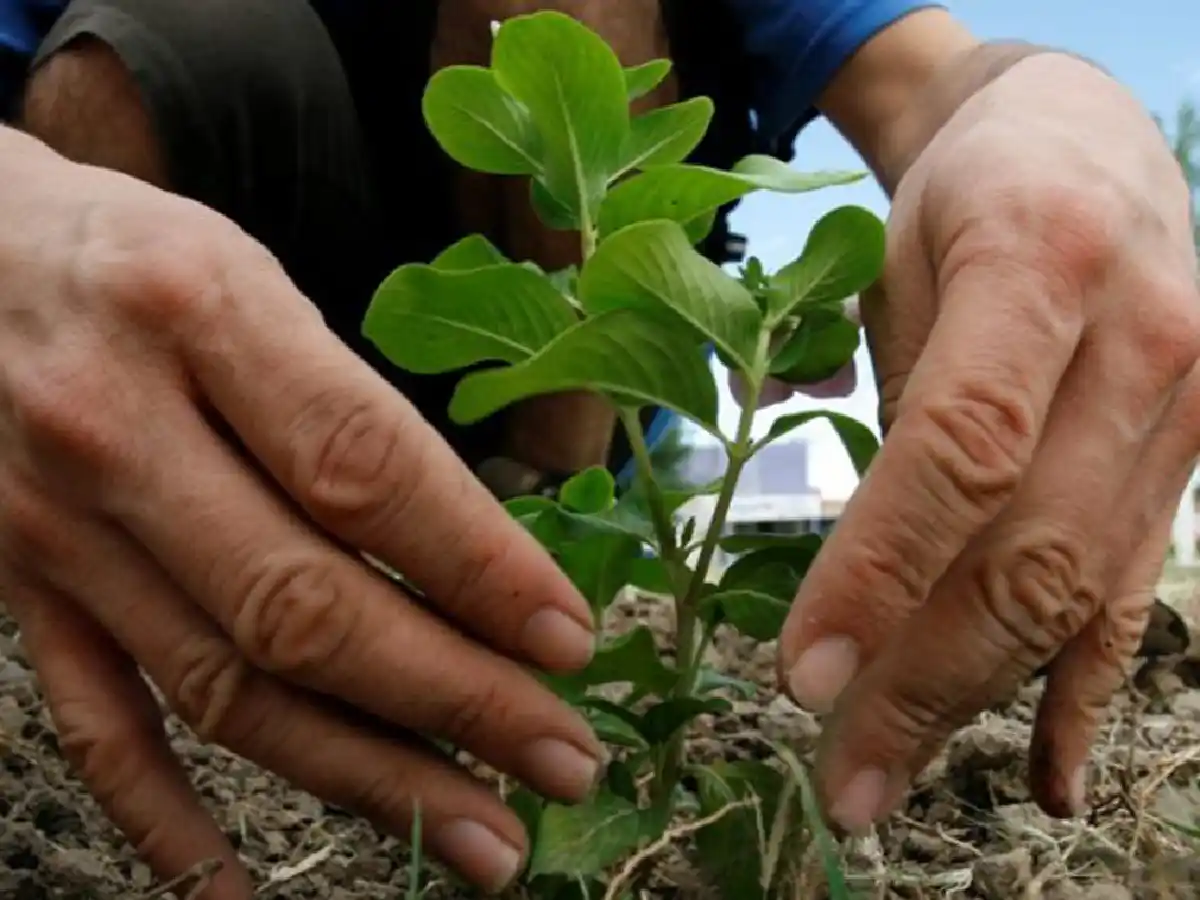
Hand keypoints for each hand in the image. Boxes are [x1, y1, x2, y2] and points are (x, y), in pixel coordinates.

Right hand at [0, 137, 600, 896]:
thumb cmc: (133, 256)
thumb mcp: (249, 275)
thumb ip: (345, 408)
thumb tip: (475, 556)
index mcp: (200, 314)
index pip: (364, 468)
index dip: (479, 567)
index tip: (569, 639)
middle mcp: (115, 428)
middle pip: (303, 603)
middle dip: (452, 698)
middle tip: (561, 759)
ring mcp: (54, 529)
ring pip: (224, 687)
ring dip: (364, 777)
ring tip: (481, 835)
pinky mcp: (18, 592)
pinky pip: (96, 729)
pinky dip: (174, 825)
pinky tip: (247, 891)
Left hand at [774, 53, 1199, 830]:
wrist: (1078, 141)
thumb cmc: (963, 198)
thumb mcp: (899, 263)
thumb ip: (892, 408)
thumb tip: (855, 585)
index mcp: (1044, 264)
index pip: (961, 449)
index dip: (880, 572)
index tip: (803, 677)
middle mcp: (1144, 343)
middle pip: (1028, 547)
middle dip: (925, 680)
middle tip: (841, 782)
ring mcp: (1187, 412)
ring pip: (1077, 587)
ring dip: (980, 700)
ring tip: (890, 775)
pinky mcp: (1189, 462)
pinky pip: (1134, 593)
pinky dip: (1084, 692)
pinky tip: (1047, 777)